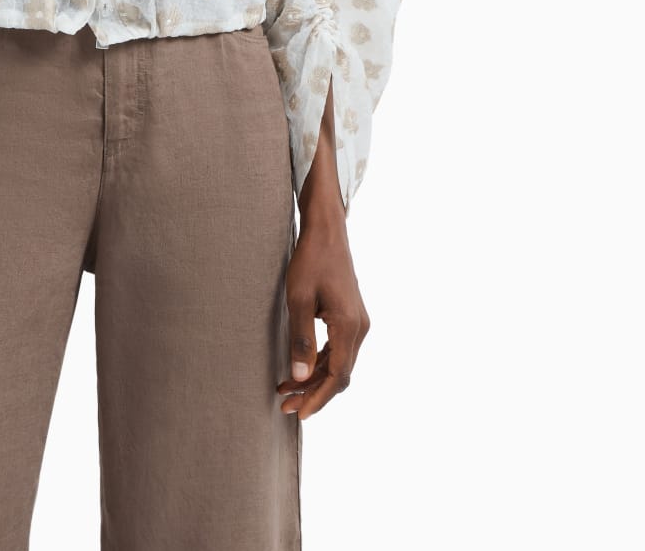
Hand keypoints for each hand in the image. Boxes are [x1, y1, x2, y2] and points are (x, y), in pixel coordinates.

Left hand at [276, 212, 368, 421]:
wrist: (327, 231)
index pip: (337, 376)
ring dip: (315, 378)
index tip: (299, 414)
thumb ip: (300, 339)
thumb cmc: (310, 260)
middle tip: (284, 405)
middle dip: (313, 392)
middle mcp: (360, 328)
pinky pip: (338, 349)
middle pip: (340, 374)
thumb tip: (299, 378)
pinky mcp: (352, 316)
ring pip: (339, 363)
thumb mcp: (298, 298)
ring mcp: (358, 322)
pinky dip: (320, 362)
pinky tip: (300, 366)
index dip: (318, 398)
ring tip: (285, 388)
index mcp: (349, 326)